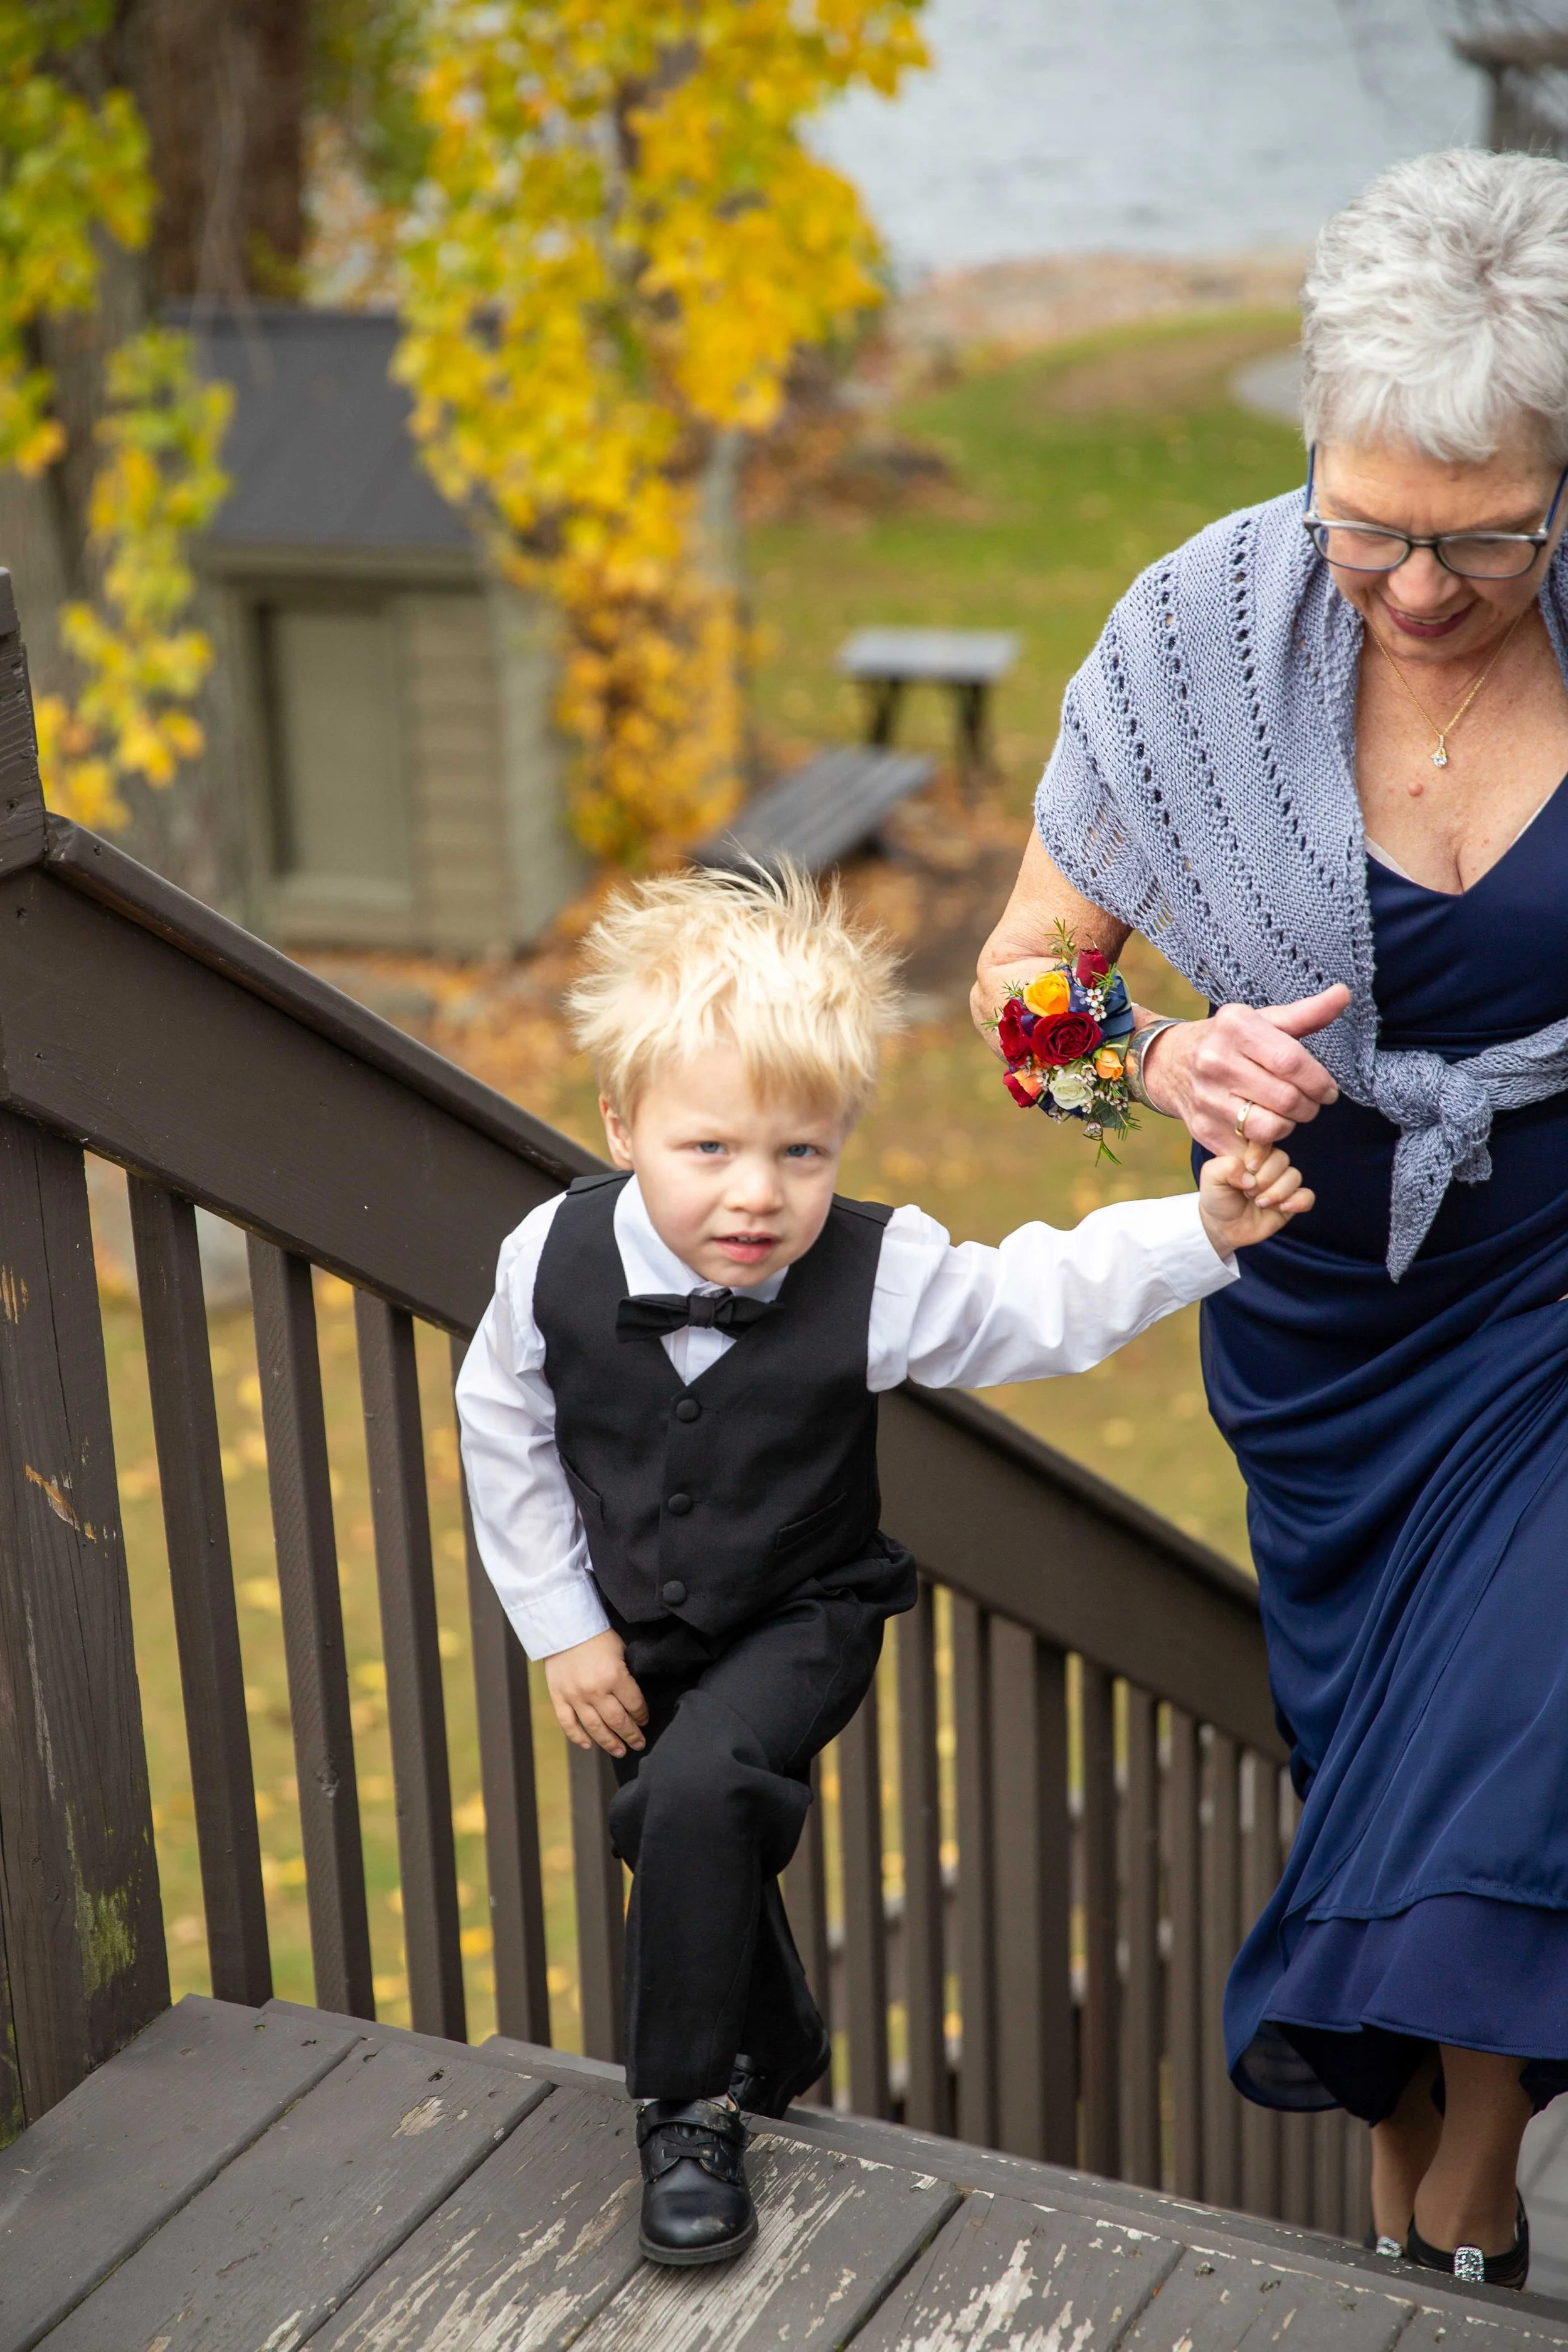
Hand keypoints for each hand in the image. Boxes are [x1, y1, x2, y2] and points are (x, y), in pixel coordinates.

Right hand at [543, 1629, 648, 1758]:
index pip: (634, 1705)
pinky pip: (568, 1724)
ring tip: (620, 1752)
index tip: (645, 1720)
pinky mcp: (559, 1697)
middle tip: (639, 1744)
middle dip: (631, 1735)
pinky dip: (578, 1737)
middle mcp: (595, 1691)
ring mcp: (575, 1697)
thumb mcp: (621, 1650)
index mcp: (614, 1677)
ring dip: (609, 1743)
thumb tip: (633, 1698)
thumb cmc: (595, 1635)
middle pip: (618, 1721)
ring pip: (595, 1728)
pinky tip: (588, 1745)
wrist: (564, 1626)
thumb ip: (626, 1675)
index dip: (642, 1715)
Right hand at [1140, 985, 1350, 1152]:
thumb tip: (1344, 994)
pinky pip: (1251, 1147)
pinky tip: (1263, 1126)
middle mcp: (1215, 1061)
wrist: (1169, 1063)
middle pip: (1286, 1098)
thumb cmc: (1227, 1041)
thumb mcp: (1262, 1020)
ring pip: (1271, 1127)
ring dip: (1290, 1125)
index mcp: (1234, 1027)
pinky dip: (1266, 1142)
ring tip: (1288, 1114)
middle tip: (1311, 1104)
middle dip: (1310, 1106)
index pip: (1292, 1061)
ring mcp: (1206, 1098)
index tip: (1328, 1090)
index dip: (1319, 1081)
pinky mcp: (1202, 1129)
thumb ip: (1306, 1013)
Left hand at [1198, 1145, 1313, 1253]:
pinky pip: (1307, 1196)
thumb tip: (1249, 1175)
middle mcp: (1270, 1165)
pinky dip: (1298, 1201)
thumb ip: (1225, 1166)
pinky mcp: (1291, 1202)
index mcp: (1252, 1153)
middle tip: (1248, 1192)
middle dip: (1265, 1178)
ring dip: (1277, 1191)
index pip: (1266, 1141)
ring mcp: (1282, 1183)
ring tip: (1259, 1203)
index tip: (1250, 1167)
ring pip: (1295, 1176)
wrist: (1222, 1227)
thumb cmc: (1217, 1197)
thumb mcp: (1211, 1177)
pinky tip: (1282, 1208)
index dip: (1261, 1153)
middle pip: (1282, 1158)